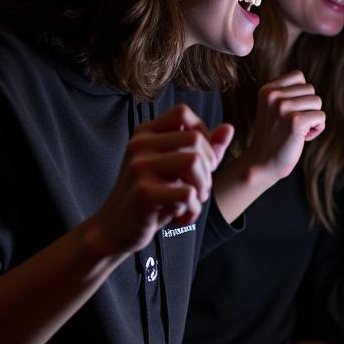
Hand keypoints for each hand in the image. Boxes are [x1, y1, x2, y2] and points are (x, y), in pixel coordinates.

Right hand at [85, 104, 233, 257]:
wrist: (115, 230)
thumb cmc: (152, 197)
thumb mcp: (177, 169)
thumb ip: (205, 149)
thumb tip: (229, 128)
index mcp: (145, 133)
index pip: (183, 113)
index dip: (203, 134)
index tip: (201, 160)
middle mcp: (139, 144)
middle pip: (195, 139)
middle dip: (208, 168)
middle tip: (199, 189)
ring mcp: (139, 166)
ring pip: (194, 161)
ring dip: (203, 187)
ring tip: (193, 201)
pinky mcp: (144, 192)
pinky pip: (187, 193)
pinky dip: (193, 209)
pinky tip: (181, 217)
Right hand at [241, 70, 325, 186]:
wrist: (261, 164)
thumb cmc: (273, 137)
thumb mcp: (273, 108)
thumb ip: (286, 93)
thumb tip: (308, 86)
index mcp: (266, 90)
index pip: (298, 76)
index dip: (301, 95)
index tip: (289, 111)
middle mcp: (273, 96)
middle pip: (310, 89)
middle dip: (308, 107)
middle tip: (293, 124)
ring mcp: (283, 108)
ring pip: (317, 102)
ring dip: (313, 118)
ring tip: (297, 130)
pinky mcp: (295, 122)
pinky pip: (321, 117)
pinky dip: (317, 129)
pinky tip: (302, 138)